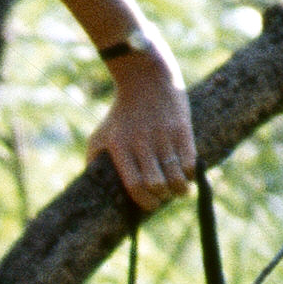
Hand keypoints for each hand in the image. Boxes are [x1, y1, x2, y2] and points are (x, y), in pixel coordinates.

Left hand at [89, 32, 196, 209]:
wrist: (144, 79)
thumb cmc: (120, 114)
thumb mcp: (100, 135)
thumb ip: (93, 161)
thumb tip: (91, 189)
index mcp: (120, 147)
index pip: (134, 186)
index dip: (145, 202)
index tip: (151, 205)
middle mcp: (141, 143)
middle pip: (157, 184)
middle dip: (163, 197)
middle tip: (165, 196)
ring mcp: (162, 135)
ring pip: (176, 176)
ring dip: (180, 189)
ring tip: (180, 190)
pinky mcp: (181, 128)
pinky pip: (190, 160)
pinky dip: (191, 173)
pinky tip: (188, 174)